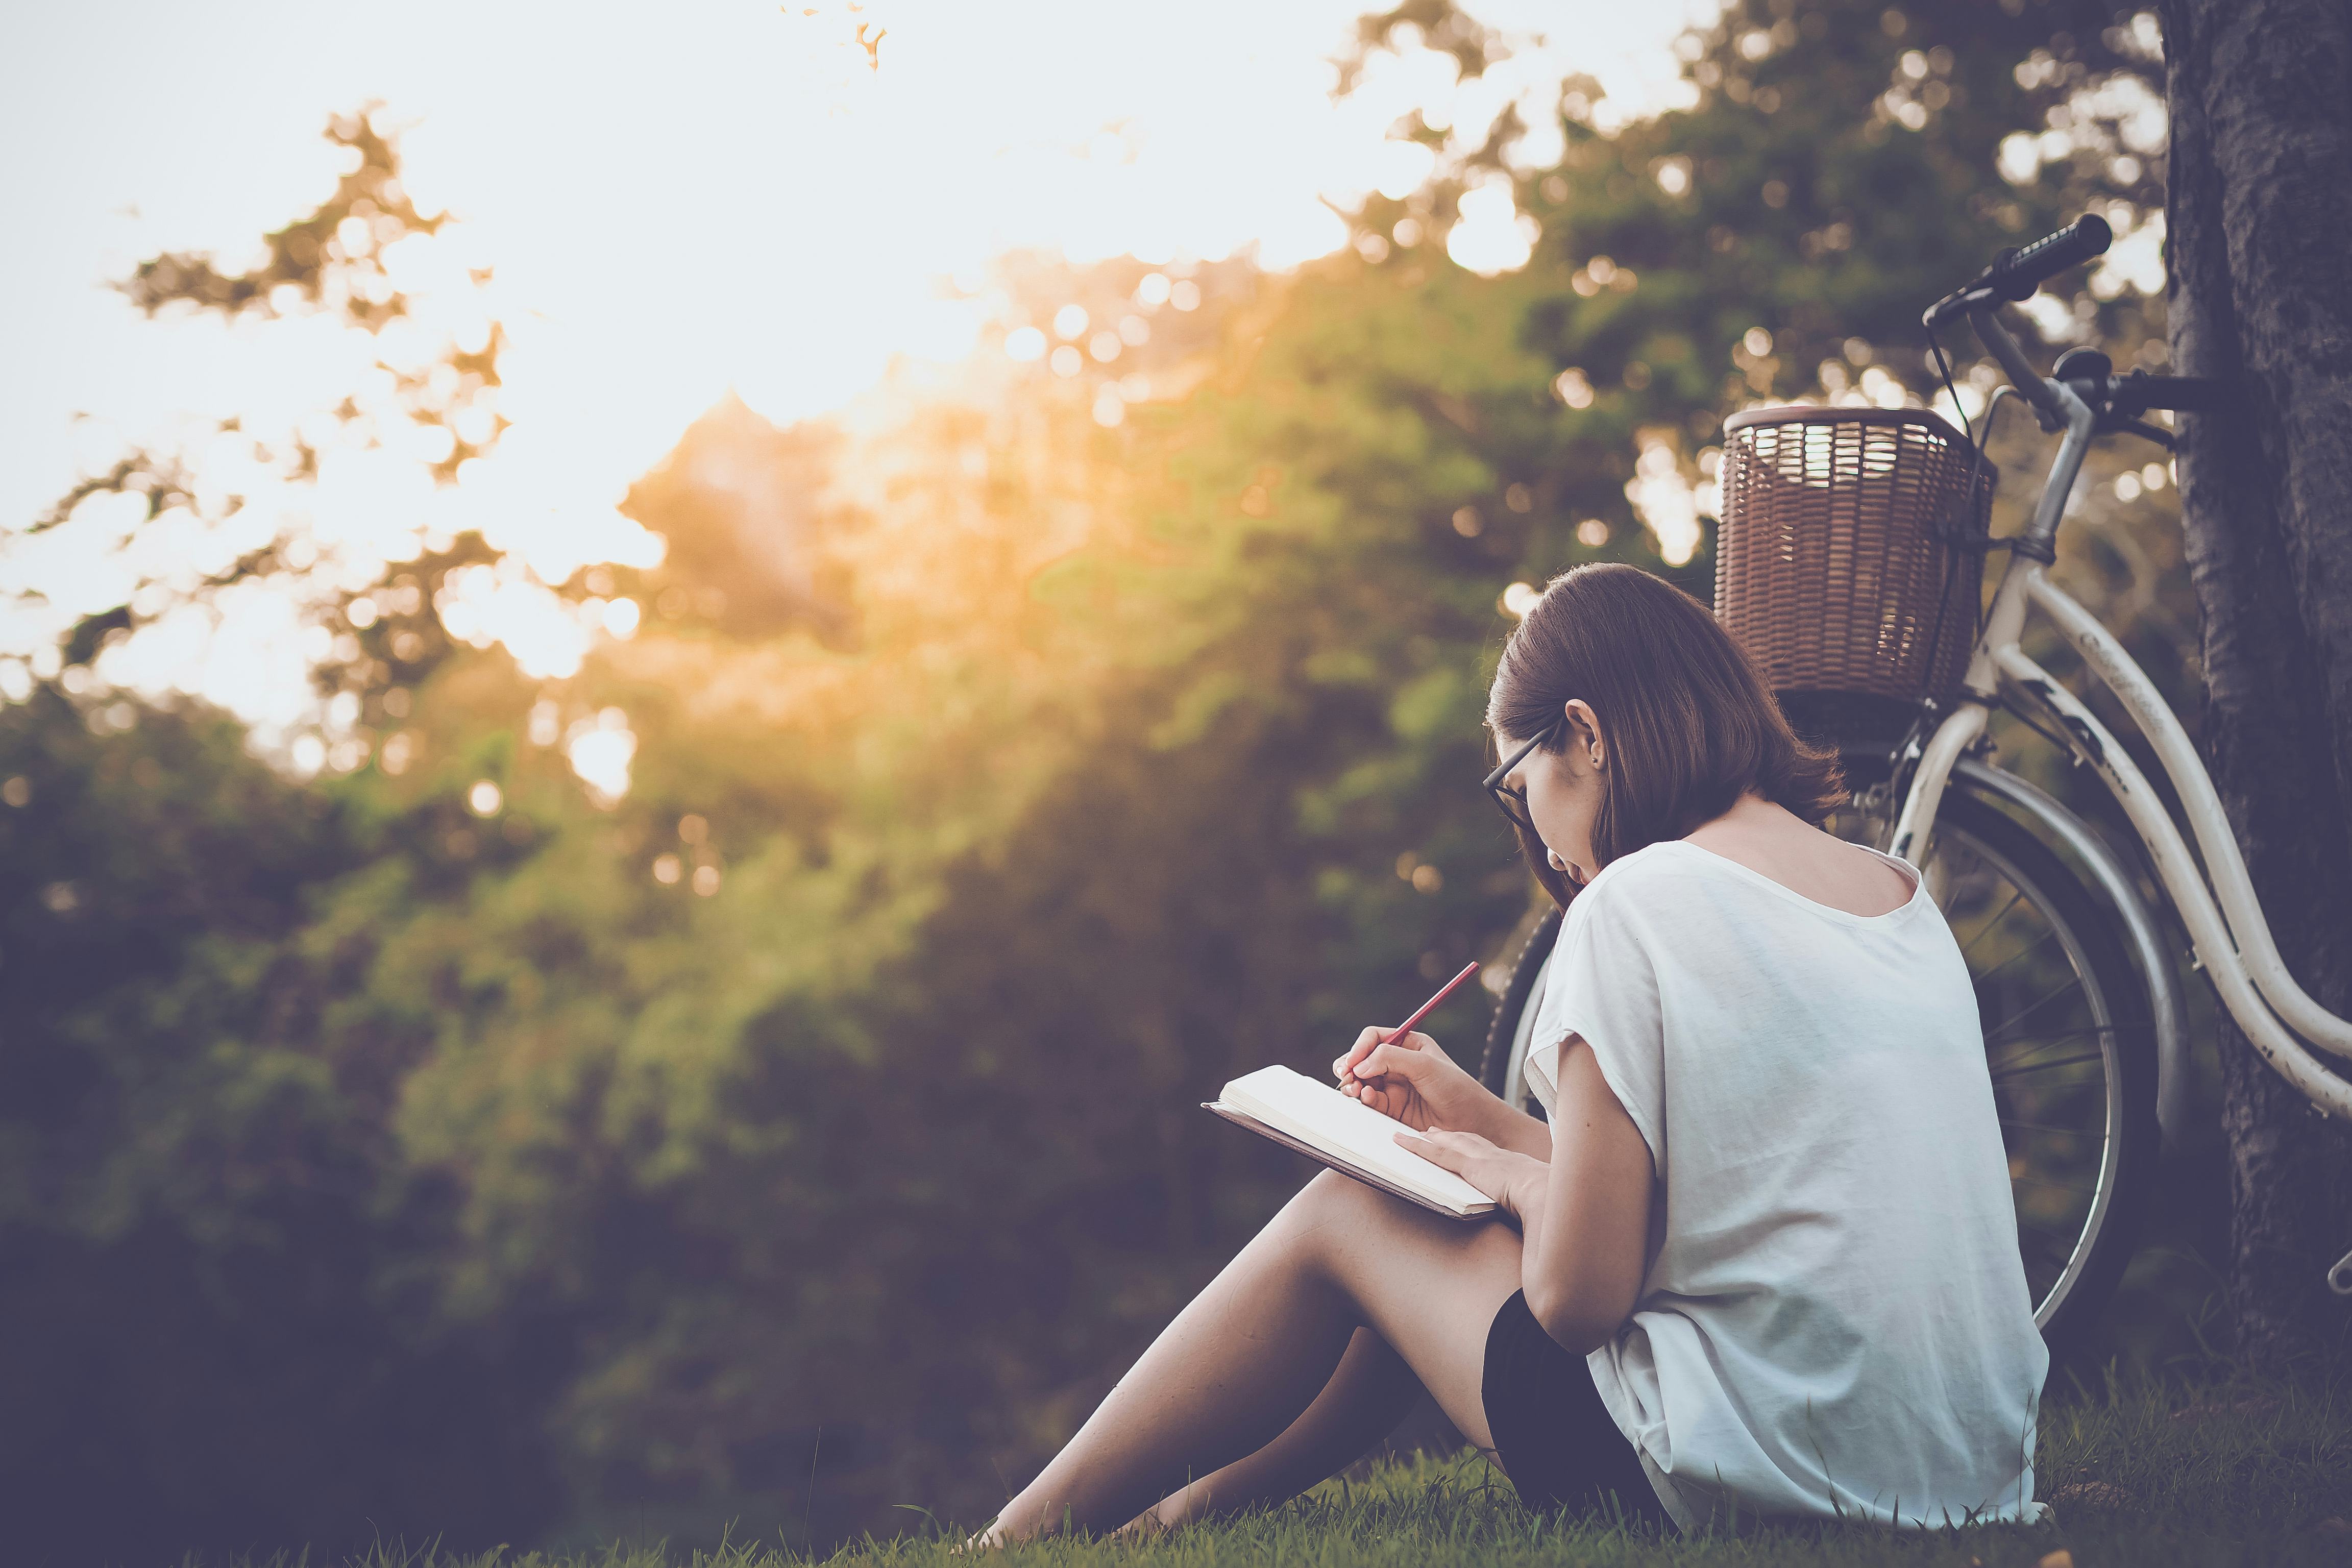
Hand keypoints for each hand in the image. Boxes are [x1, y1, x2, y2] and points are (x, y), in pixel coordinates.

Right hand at [1332, 1026, 1489, 1134]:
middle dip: (1351, 1066)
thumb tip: (1360, 1064)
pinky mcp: (1394, 1108)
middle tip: (1346, 1076)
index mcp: (1408, 1045)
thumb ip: (1391, 1058)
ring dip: (1354, 1084)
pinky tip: (1369, 1099)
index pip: (1374, 1038)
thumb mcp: (1425, 1065)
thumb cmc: (1457, 1088)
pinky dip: (1365, 1099)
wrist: (1472, 1122)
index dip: (1360, 1048)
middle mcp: (1399, 1063)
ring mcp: (1395, 1086)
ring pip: (1363, 1081)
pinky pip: (1371, 1101)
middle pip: (1363, 1059)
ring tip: (1355, 1090)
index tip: (1352, 1062)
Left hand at [1394, 1126, 1546, 1216]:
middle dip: (1449, 1136)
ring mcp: (1482, 1159)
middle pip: (1467, 1141)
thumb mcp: (1539, 1199)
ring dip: (1430, 1139)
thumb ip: (1530, 1203)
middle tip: (1432, 1133)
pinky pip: (1437, 1153)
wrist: (1546, 1194)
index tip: (1465, 1143)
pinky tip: (1403, 1142)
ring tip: (1414, 1136)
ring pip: (1449, 1143)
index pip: (1488, 1151)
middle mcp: (1496, 1156)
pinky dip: (1418, 1147)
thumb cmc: (1548, 1201)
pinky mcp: (1469, 1165)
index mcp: (1514, 1165)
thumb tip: (1536, 1215)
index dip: (1474, 1145)